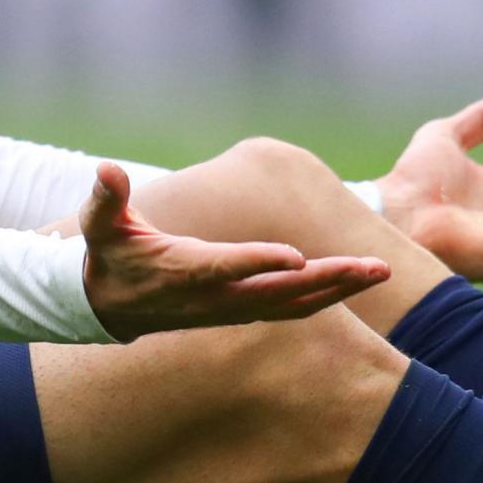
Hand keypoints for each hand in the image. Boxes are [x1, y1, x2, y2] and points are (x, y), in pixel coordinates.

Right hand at [80, 162, 389, 339]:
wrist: (109, 308)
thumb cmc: (109, 257)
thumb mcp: (102, 227)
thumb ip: (106, 199)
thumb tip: (107, 170)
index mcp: (185, 271)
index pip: (228, 268)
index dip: (260, 262)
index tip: (297, 257)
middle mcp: (216, 297)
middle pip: (281, 292)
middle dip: (330, 280)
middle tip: (375, 267)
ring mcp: (232, 309)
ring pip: (295, 304)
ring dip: (339, 289)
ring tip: (381, 270)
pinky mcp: (242, 312)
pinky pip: (292, 309)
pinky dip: (326, 297)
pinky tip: (355, 282)